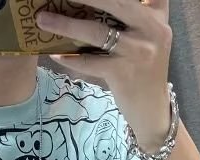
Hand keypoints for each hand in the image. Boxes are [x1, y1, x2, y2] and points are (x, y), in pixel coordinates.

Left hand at [36, 0, 172, 148]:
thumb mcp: (149, 37)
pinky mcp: (122, 73)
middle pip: (114, 1)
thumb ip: (138, 14)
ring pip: (96, 31)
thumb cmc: (144, 69)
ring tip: (42, 19)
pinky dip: (70, 58)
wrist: (151, 109)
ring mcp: (137, 52)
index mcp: (157, 16)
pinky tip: (54, 54)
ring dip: (65, 24)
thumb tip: (97, 3)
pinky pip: (89, 62)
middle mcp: (151, 30)